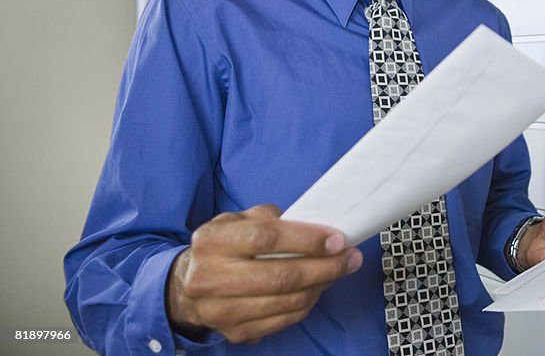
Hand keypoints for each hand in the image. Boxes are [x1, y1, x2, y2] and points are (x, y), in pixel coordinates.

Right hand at [166, 204, 361, 343]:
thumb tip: (316, 228)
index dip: (307, 239)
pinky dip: (308, 303)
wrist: (187, 286)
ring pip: (286, 301)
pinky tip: (319, 288)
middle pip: (280, 276)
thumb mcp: (237, 220)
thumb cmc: (223, 246)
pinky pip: (284, 320)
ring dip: (322, 285)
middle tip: (351, 258)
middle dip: (325, 267)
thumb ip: (271, 218)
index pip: (266, 238)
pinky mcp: (235, 332)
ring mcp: (221, 311)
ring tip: (339, 270)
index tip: (337, 239)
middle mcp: (210, 278)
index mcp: (212, 242)